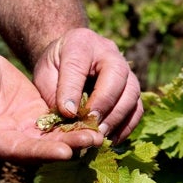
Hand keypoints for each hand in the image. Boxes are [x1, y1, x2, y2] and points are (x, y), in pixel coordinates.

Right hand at [0, 49, 104, 162]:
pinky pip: (58, 122)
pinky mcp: (36, 115)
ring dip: (76, 137)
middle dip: (69, 146)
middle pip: (42, 148)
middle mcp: (11, 140)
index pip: (19, 150)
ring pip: (54, 137)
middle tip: (94, 142)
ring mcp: (25, 129)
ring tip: (101, 133)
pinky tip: (95, 118)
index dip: (42, 151)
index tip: (65, 152)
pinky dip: (75, 122)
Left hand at [32, 28, 143, 143]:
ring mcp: (126, 70)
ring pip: (132, 92)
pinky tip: (110, 139)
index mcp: (81, 43)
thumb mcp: (45, 73)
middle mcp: (109, 52)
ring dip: (117, 117)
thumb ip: (53, 92)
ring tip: (100, 135)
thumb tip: (68, 117)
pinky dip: (126, 126)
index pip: (78, 65)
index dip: (72, 90)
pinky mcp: (132, 88)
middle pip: (117, 75)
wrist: (71, 57)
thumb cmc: (56, 66)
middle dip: (104, 103)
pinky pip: (137, 108)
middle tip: (90, 125)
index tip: (66, 113)